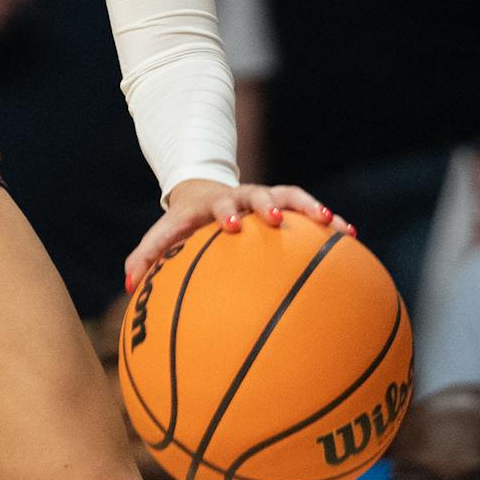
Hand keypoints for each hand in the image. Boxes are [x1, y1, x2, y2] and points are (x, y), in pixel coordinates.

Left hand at [123, 179, 350, 293]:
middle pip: (257, 193)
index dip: (224, 213)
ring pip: (291, 195)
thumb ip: (145, 258)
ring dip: (310, 207)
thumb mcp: (163, 236)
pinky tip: (351, 235)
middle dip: (267, 204)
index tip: (231, 225)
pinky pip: (309, 210)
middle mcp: (241, 197)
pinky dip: (329, 222)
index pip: (218, 205)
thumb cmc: (182, 223)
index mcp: (212, 205)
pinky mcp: (285, 203)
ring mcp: (265, 198)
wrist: (202, 191)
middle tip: (275, 218)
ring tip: (333, 223)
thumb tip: (128, 287)